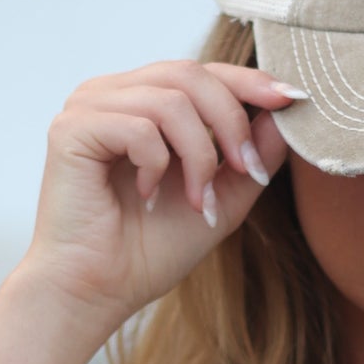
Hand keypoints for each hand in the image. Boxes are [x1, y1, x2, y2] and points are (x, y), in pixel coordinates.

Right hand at [24, 58, 297, 331]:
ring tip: (197, 199)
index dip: (249, 81)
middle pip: (190, 73)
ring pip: (171, 99)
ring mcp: (89, 108)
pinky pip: (139, 126)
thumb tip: (286, 112)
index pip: (202, 72)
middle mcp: (113, 94)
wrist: (98, 291)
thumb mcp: (222, 199)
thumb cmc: (148, 250)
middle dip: (231, 122)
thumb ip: (253, 156)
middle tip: (244, 170)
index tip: (291, 100)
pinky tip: (148, 196)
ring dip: (199, 154)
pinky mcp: (71, 129)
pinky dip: (158, 164)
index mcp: (143, 102)